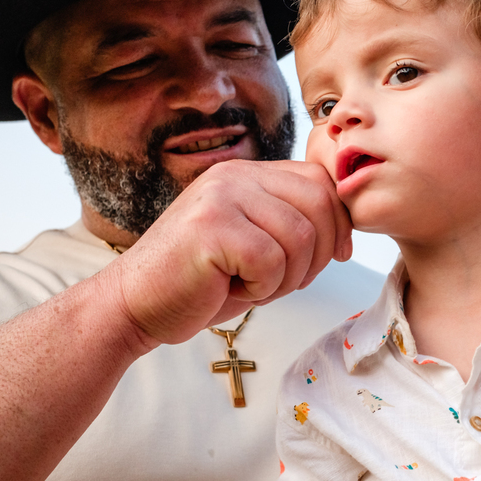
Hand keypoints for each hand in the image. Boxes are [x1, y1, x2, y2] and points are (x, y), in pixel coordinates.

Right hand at [103, 159, 351, 347]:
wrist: (133, 305)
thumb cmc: (198, 283)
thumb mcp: (254, 245)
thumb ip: (293, 226)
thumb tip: (347, 234)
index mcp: (245, 174)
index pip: (319, 181)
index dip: (339, 221)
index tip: (336, 254)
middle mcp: (233, 176)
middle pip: (319, 204)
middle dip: (317, 255)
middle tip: (285, 281)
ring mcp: (221, 198)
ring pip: (300, 237)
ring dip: (287, 277)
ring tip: (252, 285)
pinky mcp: (211, 229)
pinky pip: (271, 262)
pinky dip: (262, 289)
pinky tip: (232, 289)